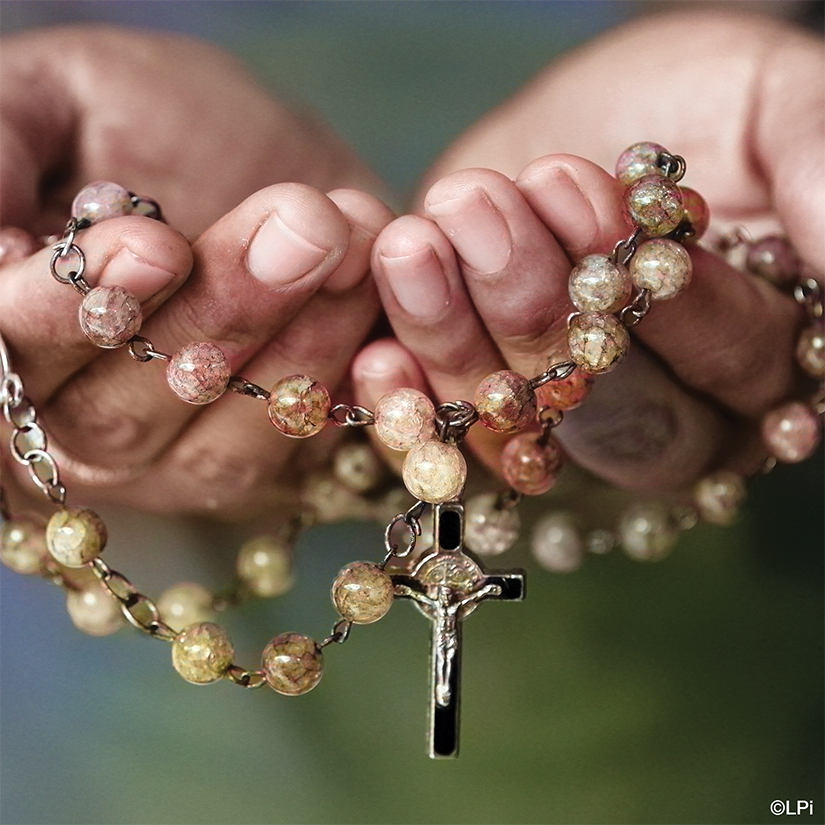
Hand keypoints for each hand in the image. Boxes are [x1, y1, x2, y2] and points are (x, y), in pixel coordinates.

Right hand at [0, 25, 392, 518]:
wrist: (263, 162)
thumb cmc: (149, 124)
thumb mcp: (66, 97)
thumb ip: (5, 144)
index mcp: (15, 343)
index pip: (16, 355)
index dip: (74, 313)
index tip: (155, 245)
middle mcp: (84, 427)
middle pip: (125, 414)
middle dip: (222, 314)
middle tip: (301, 225)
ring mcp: (179, 462)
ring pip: (226, 445)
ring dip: (299, 342)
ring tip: (348, 237)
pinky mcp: (270, 468)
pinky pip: (305, 447)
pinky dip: (349, 373)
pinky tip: (376, 291)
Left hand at [353, 9, 822, 493]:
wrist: (575, 120)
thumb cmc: (691, 104)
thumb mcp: (774, 107)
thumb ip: (824, 174)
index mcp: (752, 356)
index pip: (735, 368)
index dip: (696, 316)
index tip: (652, 240)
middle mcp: (662, 407)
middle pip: (620, 418)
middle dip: (548, 317)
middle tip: (494, 210)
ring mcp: (562, 414)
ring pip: (521, 423)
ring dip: (459, 336)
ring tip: (420, 238)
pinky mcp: (479, 400)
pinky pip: (441, 433)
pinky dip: (405, 399)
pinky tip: (373, 357)